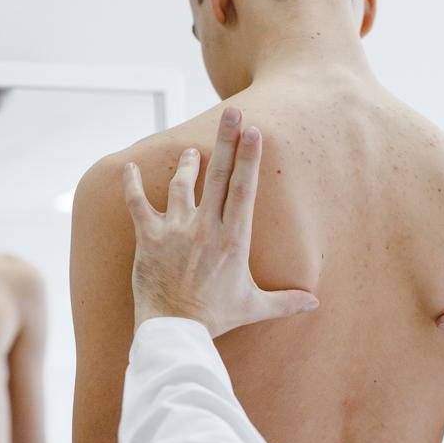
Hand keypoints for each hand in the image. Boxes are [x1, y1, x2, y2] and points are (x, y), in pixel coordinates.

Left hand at [124, 106, 319, 337]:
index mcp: (233, 239)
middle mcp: (205, 228)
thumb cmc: (215, 318)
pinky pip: (137, 203)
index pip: (244, 189)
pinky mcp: (148, 238)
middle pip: (217, 175)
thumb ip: (285, 301)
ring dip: (187, 165)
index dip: (249, 158)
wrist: (175, 330)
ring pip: (181, 185)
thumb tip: (314, 302)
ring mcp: (175, 230)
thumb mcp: (254, 307)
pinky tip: (129, 168)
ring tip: (193, 152)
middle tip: (231, 112)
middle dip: (225, 140)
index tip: (253, 131)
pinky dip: (131, 184)